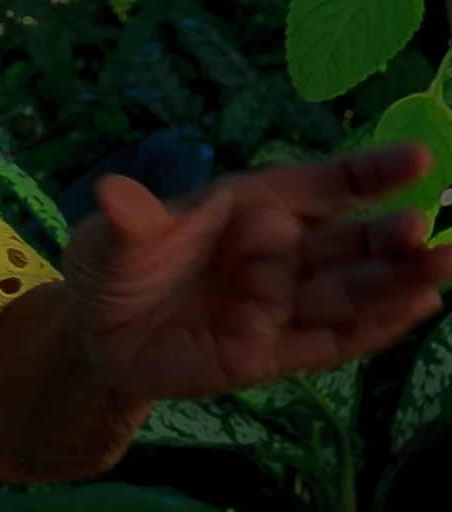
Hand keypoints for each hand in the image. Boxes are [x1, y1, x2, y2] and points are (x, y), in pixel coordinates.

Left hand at [61, 142, 451, 399]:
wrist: (94, 334)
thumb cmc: (114, 265)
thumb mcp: (110, 239)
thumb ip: (129, 220)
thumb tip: (113, 191)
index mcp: (250, 205)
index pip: (318, 185)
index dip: (367, 172)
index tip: (417, 158)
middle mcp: (277, 251)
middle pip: (348, 242)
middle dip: (390, 236)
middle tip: (425, 228)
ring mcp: (279, 303)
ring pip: (349, 292)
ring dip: (396, 283)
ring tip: (442, 271)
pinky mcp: (271, 353)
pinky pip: (328, 341)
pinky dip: (371, 330)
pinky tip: (414, 313)